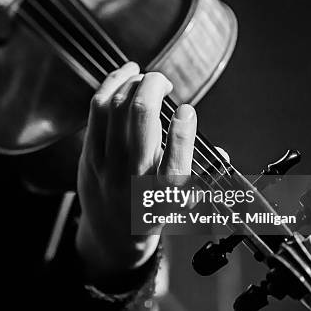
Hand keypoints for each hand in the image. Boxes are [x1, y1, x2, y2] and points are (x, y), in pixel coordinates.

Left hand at [76, 62, 196, 281]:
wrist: (111, 236)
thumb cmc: (152, 213)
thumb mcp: (182, 203)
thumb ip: (202, 176)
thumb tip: (221, 155)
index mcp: (161, 196)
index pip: (174, 164)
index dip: (182, 131)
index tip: (187, 110)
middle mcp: (132, 178)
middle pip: (140, 117)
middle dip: (154, 85)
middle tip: (164, 82)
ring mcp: (106, 165)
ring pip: (115, 106)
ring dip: (131, 81)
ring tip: (143, 75)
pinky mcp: (88, 155)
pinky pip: (96, 111)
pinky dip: (110, 86)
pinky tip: (124, 76)